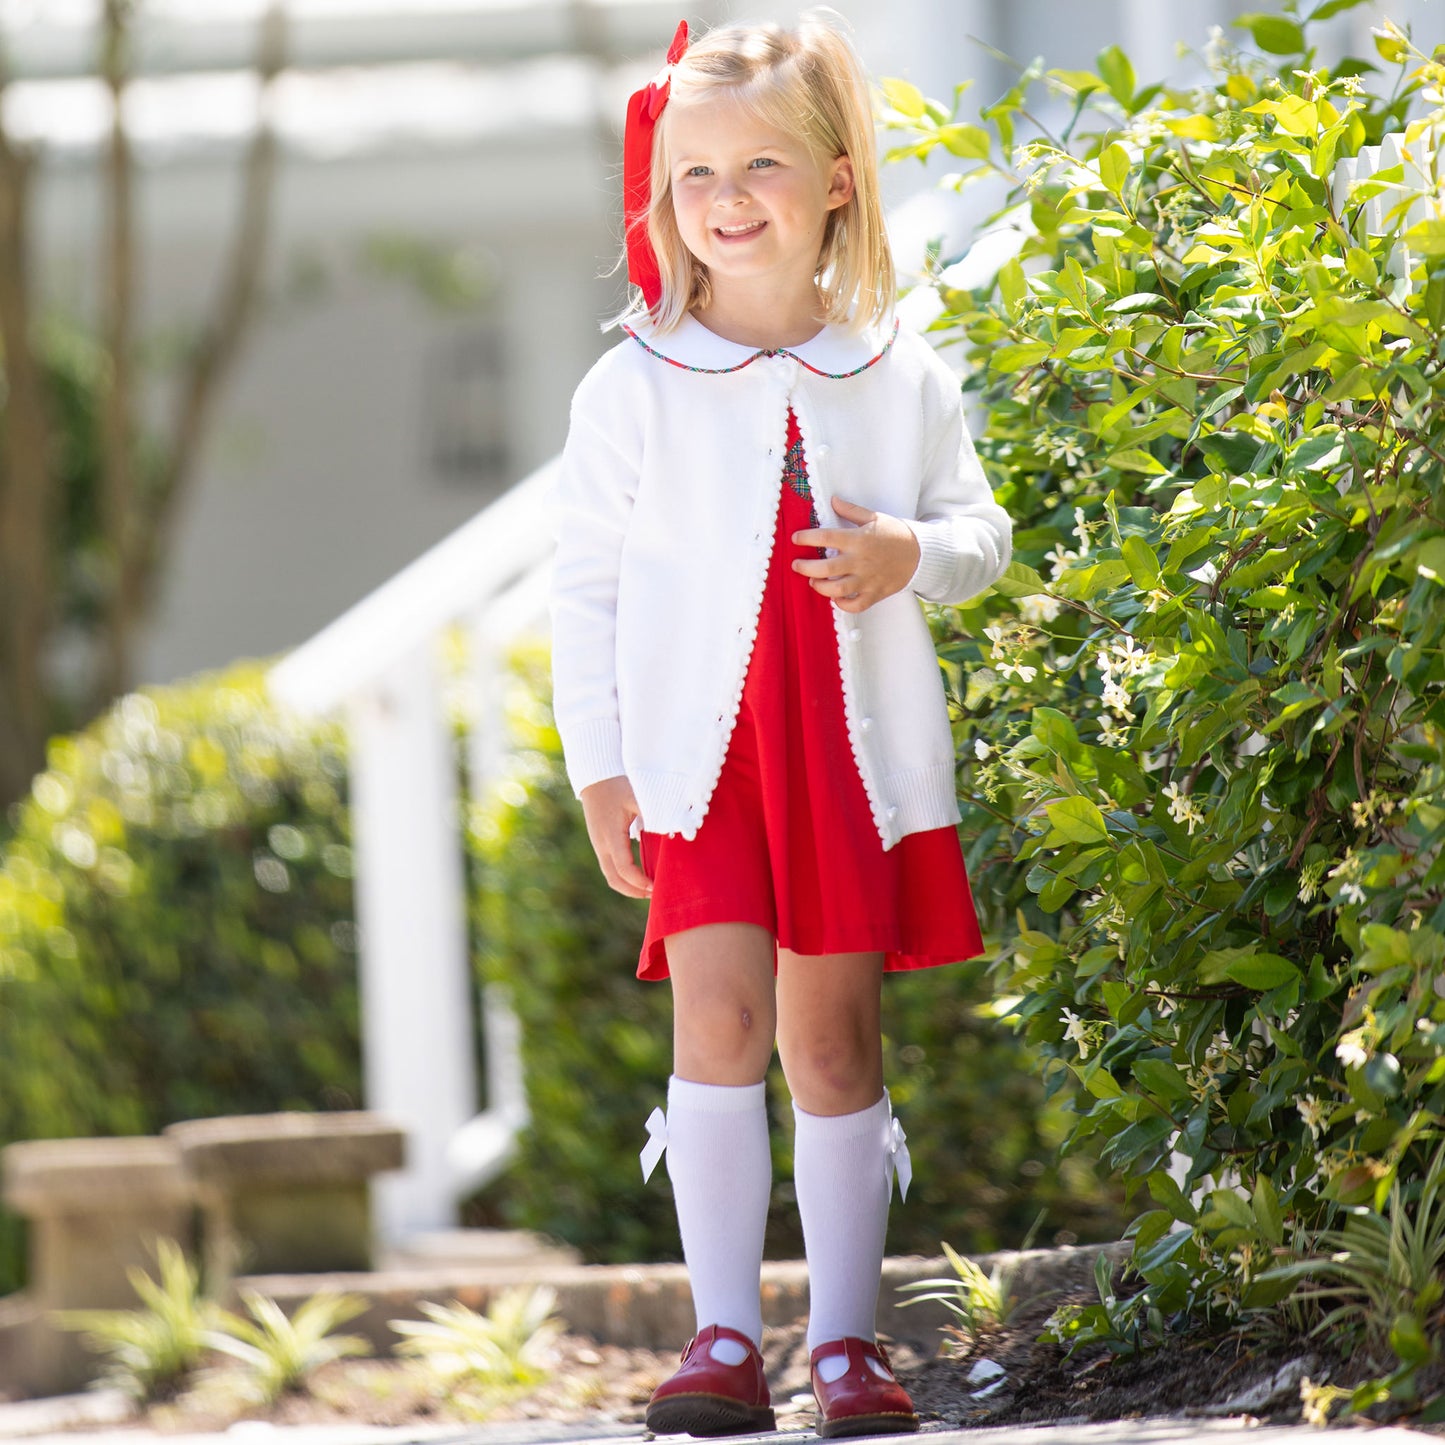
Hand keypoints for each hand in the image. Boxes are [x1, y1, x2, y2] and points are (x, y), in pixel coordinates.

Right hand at [579, 775, 652, 897]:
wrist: (595, 776)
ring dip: (628, 886)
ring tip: (648, 889)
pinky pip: (609, 867)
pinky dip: (623, 876)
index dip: (640, 882)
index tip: (656, 886)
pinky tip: (639, 874)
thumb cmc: (618, 785)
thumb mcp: (638, 798)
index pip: (624, 869)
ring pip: (610, 876)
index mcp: (611, 836)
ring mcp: (598, 844)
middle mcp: (601, 844)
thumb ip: (655, 816)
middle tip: (655, 894)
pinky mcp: (599, 842)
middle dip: (634, 891)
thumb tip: (675, 831)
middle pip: (614, 880)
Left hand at [789, 498, 921, 612]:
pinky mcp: (874, 593)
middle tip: (796, 565)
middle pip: (825, 569)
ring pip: (837, 590)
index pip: (826, 537)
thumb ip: (851, 511)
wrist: (920, 554)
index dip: (807, 537)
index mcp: (859, 540)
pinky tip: (835, 597)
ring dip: (820, 587)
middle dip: (805, 567)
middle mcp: (860, 561)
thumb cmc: (895, 534)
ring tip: (813, 581)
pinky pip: (855, 605)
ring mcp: (867, 580)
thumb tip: (833, 500)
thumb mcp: (874, 517)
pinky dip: (842, 604)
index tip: (796, 538)